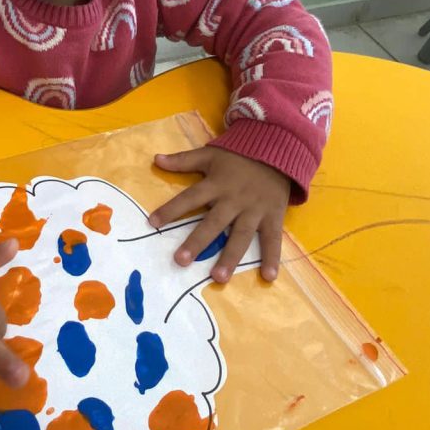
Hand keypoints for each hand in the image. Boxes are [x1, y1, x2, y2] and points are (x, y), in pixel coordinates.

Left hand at [148, 147, 289, 282]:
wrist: (277, 151)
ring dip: (230, 257)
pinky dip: (272, 258)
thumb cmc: (239, 156)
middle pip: (213, 223)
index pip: (189, 198)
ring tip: (218, 278)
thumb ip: (183, 160)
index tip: (153, 222)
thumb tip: (156, 159)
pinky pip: (272, 239)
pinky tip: (269, 277)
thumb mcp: (209, 154)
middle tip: (180, 261)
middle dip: (197, 242)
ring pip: (240, 236)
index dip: (171, 209)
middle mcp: (233, 200)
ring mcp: (254, 210)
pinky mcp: (273, 217)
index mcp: (216, 184)